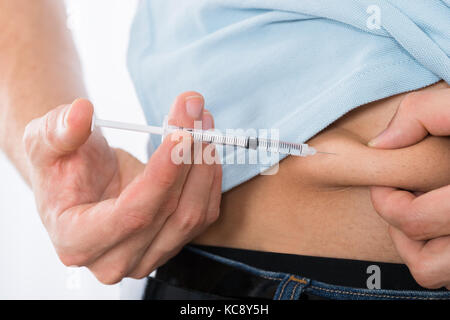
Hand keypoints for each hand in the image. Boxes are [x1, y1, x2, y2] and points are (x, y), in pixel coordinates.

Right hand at [23, 92, 221, 283]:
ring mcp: (147, 257)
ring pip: (193, 216)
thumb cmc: (61, 165)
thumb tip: (81, 113)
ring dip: (205, 165)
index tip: (182, 135)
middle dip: (189, 159)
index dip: (162, 175)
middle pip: (169, 214)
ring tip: (203, 123)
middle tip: (196, 113)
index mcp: (77, 241)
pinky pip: (204, 214)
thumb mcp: (45, 142)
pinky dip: (210, 178)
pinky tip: (204, 147)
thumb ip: (58, 130)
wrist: (79, 180)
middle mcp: (115, 260)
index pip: (131, 214)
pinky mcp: (170, 244)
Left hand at [368, 86, 449, 288]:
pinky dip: (439, 252)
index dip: (386, 201)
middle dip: (401, 225)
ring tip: (421, 211)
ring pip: (436, 273)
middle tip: (403, 196)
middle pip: (424, 258)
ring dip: (419, 247)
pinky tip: (441, 221)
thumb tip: (380, 144)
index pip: (414, 220)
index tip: (388, 181)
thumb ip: (423, 112)